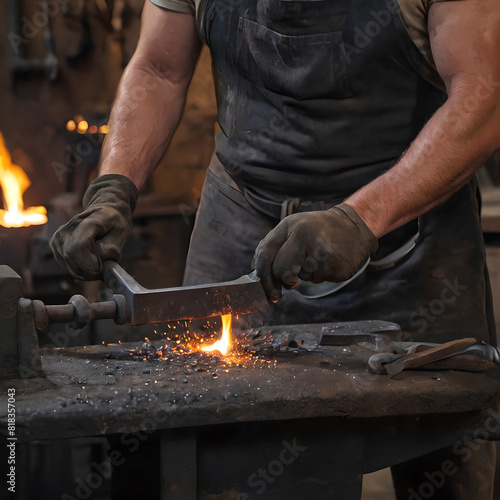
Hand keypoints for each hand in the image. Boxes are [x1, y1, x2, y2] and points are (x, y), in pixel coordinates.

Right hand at [50, 174, 138, 279]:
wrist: (102, 212)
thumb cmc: (113, 221)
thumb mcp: (121, 230)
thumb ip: (114, 244)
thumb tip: (106, 255)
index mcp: (85, 222)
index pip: (78, 249)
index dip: (90, 265)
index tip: (103, 268)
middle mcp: (67, 229)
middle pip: (73, 261)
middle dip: (91, 271)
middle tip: (104, 267)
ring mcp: (58, 238)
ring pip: (71, 267)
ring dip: (87, 271)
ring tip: (99, 262)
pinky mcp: (55, 246)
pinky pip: (69, 267)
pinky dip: (81, 269)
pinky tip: (89, 260)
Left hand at [253, 203, 377, 301]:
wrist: (355, 227)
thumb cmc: (318, 231)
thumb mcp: (294, 229)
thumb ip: (274, 248)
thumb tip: (256, 273)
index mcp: (290, 225)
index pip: (265, 253)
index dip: (263, 275)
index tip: (266, 291)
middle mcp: (304, 235)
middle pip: (280, 271)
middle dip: (284, 280)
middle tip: (293, 280)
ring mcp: (321, 250)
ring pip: (301, 277)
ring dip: (306, 274)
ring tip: (318, 258)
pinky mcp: (335, 265)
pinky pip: (318, 279)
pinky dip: (321, 275)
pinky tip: (329, 261)